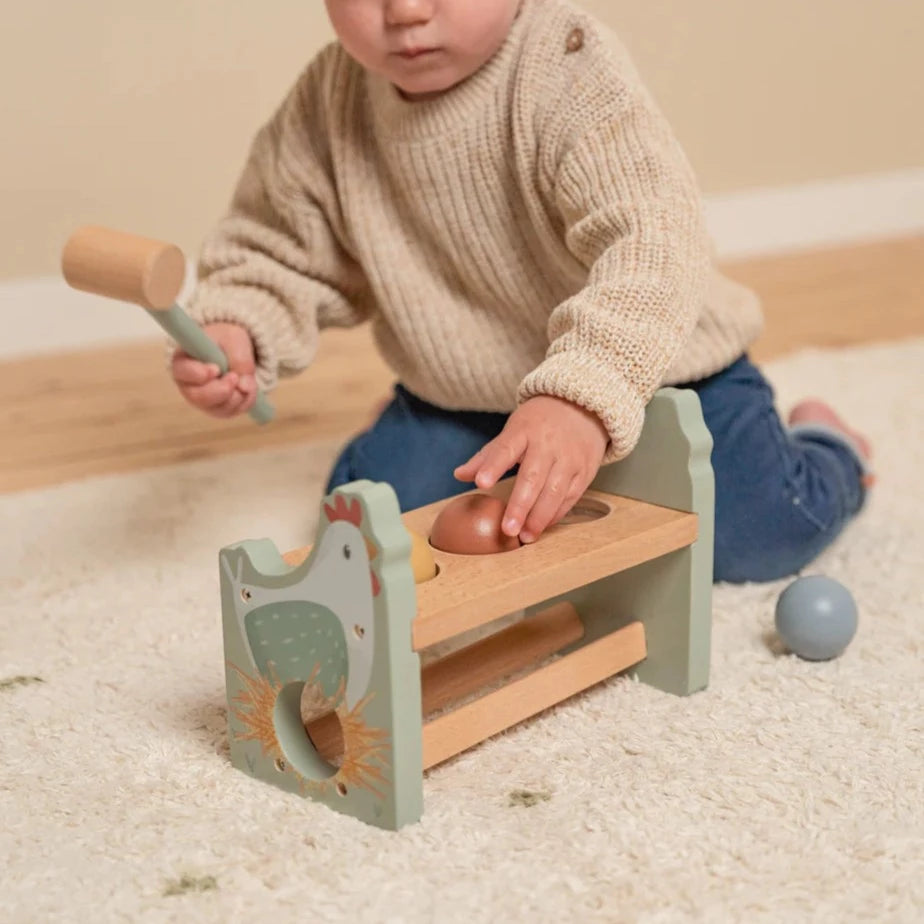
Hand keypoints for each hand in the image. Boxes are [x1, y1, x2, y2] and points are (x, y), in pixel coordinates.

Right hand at [171, 322, 258, 417]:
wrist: (232, 349)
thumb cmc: (226, 340)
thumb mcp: (234, 339)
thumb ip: (239, 358)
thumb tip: (244, 387)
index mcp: (183, 361)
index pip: (182, 372)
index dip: (198, 373)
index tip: (216, 369)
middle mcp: (188, 385)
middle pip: (198, 398)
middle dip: (222, 390)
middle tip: (235, 377)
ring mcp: (202, 400)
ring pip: (217, 408)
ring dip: (237, 396)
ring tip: (247, 378)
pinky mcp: (217, 408)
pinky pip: (231, 412)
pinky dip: (245, 401)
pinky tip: (248, 387)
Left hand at [454, 396, 607, 542]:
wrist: (581, 408)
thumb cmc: (539, 424)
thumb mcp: (512, 431)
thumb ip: (487, 456)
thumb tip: (459, 475)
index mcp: (524, 431)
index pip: (505, 449)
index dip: (493, 466)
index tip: (482, 483)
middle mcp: (548, 444)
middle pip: (533, 477)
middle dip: (519, 505)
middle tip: (507, 529)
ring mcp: (569, 458)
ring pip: (554, 492)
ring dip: (539, 518)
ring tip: (525, 537)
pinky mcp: (584, 472)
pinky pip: (570, 497)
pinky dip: (556, 515)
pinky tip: (542, 526)